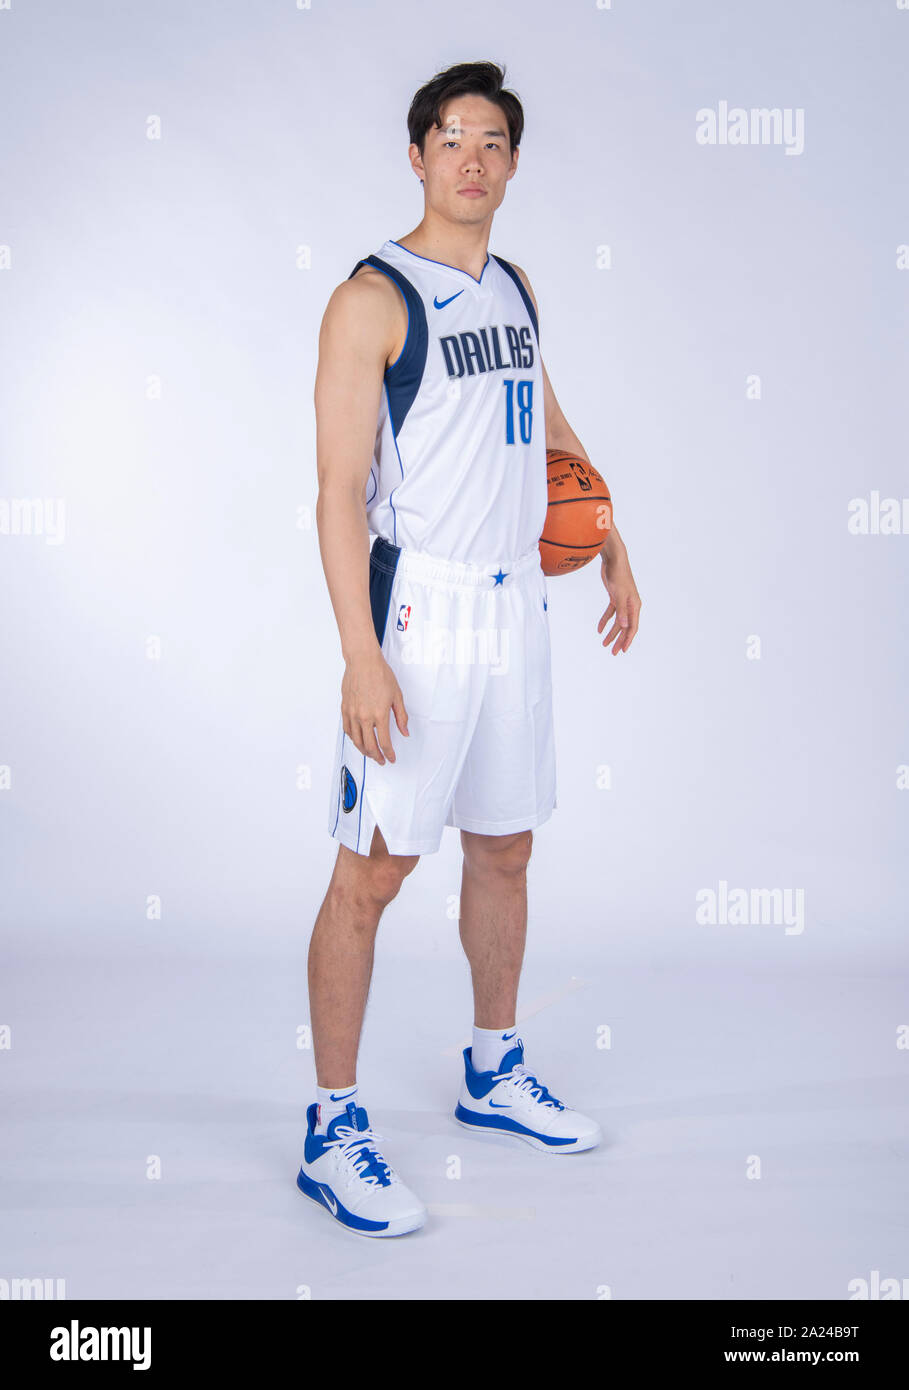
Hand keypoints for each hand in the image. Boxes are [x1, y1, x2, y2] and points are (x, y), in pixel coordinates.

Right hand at [341, 649, 408, 763]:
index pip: (384, 742)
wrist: (363, 661)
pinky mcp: (345, 708)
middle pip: (369, 745)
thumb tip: (404, 731)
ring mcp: (352, 713)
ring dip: (363, 750)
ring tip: (370, 753)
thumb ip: (401, 716)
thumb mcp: (397, 696)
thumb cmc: (380, 674)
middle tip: (381, 760)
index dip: (389, 753)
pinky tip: (358, 740)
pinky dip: (353, 738)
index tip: (391, 758)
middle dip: (376, 756)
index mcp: (379, 714)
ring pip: (356, 740)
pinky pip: (347, 729)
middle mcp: (364, 716)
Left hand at [597, 539, 641, 654]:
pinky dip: (605, 620)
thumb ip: (621, 611)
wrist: (614, 560)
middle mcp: (630, 605)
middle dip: (619, 640)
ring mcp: (623, 601)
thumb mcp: (619, 594)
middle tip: (613, 652)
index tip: (623, 650)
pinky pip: (611, 612)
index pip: (632, 627)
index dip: (628, 639)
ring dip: (611, 632)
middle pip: (625, 627)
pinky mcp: (615, 597)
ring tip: (604, 643)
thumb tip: (623, 625)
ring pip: (618, 621)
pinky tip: (599, 629)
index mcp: (635, 605)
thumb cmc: (619, 575)